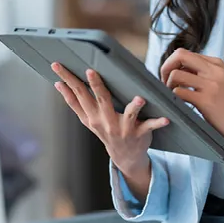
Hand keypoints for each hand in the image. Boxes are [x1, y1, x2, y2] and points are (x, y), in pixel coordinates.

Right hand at [50, 62, 168, 175]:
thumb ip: (74, 103)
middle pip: (99, 100)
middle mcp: (105, 122)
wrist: (125, 157)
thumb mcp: (88, 120)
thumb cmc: (106, 131)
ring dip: (134, 107)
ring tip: (139, 99)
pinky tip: (166, 119)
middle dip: (95, 85)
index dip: (67, 80)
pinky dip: (158, 123)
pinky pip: (150, 127)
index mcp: (92, 116)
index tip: (57, 65)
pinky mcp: (139, 134)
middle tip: (90, 71)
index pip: (77, 95)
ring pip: (128, 115)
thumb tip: (58, 85)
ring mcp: (123, 129)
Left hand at [160, 48, 223, 145]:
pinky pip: (179, 92)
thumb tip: (175, 68)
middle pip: (180, 55)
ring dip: (168, 85)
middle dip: (166, 67)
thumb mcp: (219, 81)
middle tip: (164, 82)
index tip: (170, 76)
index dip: (172, 64)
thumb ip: (201, 72)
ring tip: (173, 95)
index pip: (185, 53)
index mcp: (217, 64)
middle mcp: (214, 71)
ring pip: (176, 74)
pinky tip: (179, 103)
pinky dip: (173, 97)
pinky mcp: (206, 100)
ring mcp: (211, 85)